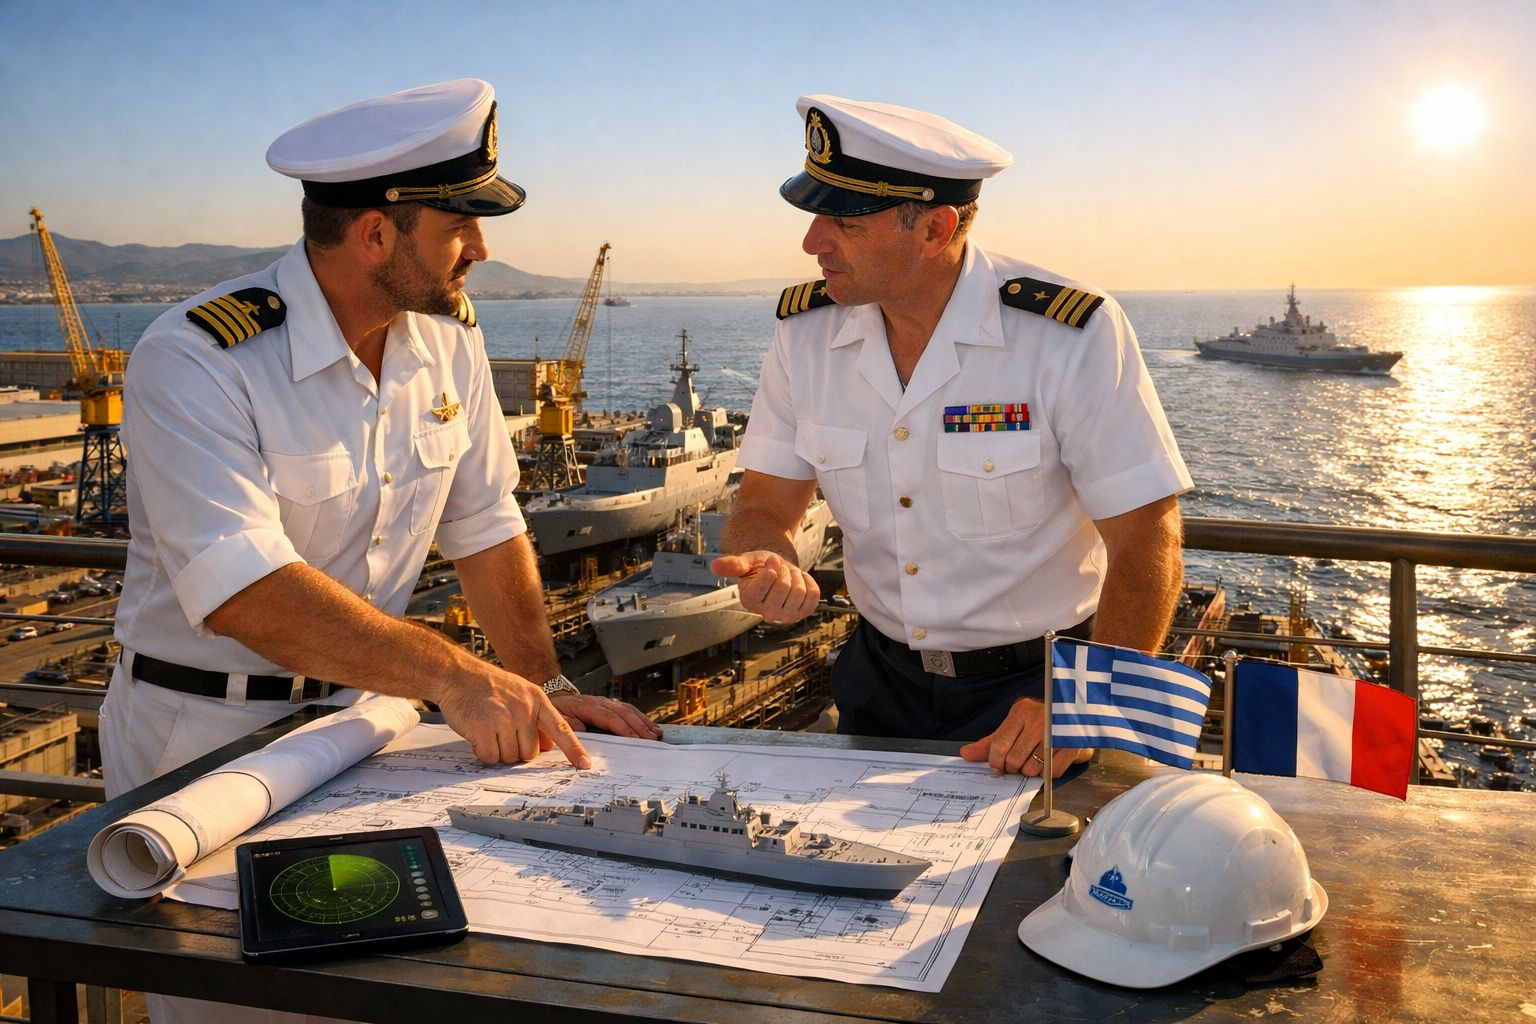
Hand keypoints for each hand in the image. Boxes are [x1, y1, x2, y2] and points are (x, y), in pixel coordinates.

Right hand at [434, 667, 592, 769]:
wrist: (458, 675)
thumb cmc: (489, 686)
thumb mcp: (521, 693)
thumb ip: (537, 717)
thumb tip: (549, 746)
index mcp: (537, 699)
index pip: (560, 728)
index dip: (574, 749)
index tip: (584, 764)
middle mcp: (524, 708)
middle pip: (530, 753)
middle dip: (517, 751)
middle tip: (502, 734)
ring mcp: (504, 718)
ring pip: (510, 757)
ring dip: (498, 751)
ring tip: (489, 730)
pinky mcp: (483, 728)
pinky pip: (490, 757)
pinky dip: (483, 753)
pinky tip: (478, 736)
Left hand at [548, 690, 662, 739]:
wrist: (553, 700)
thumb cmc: (554, 712)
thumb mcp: (555, 719)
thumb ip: (568, 725)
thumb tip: (582, 730)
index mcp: (586, 705)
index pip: (609, 716)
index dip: (623, 727)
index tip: (635, 738)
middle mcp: (599, 702)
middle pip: (624, 712)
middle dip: (639, 726)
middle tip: (652, 738)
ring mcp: (606, 703)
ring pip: (629, 710)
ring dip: (643, 722)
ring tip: (656, 733)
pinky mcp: (609, 708)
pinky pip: (628, 711)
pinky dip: (641, 719)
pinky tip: (650, 727)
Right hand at [710, 551, 819, 624]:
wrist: (776, 571)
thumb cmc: (759, 567)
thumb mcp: (745, 561)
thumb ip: (732, 564)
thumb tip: (714, 566)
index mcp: (749, 601)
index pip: (765, 583)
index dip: (771, 568)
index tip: (770, 562)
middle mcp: (767, 614)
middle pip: (785, 586)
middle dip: (784, 570)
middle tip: (779, 570)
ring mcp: (786, 616)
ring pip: (800, 591)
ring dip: (796, 575)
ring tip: (788, 575)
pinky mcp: (803, 613)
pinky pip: (814, 594)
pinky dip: (809, 582)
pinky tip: (799, 582)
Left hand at [957, 697, 1093, 776]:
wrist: (1076, 722)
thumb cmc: (1040, 727)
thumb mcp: (1013, 728)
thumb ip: (990, 743)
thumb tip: (966, 754)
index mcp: (1021, 711)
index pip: (998, 746)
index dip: (995, 763)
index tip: (998, 767)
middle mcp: (1040, 718)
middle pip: (1014, 760)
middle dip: (1013, 768)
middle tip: (1018, 764)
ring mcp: (1058, 731)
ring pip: (1032, 769)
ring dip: (1031, 772)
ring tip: (1035, 761)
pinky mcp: (1073, 745)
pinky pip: (1052, 773)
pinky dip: (1048, 774)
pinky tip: (1049, 763)